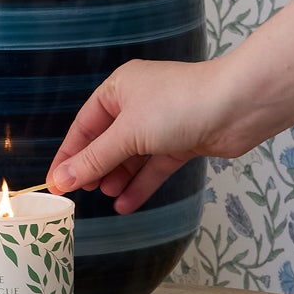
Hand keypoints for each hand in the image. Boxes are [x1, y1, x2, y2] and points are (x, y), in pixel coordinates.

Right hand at [48, 0, 293, 207]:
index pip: (84, 126)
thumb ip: (94, 160)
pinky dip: (141, 184)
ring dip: (118, 178)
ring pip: (132, 156)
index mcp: (119, 89)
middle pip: (107, 142)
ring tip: (106, 197)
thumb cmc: (179, 105)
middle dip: (94, 168)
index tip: (55, 183)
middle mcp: (138, 104)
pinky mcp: (182, 142)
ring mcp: (162, 124)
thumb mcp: (128, 134)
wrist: (238, 106)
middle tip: (79, 194)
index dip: (69, 155)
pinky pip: (154, 166)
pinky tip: (126, 204)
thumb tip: (61, 181)